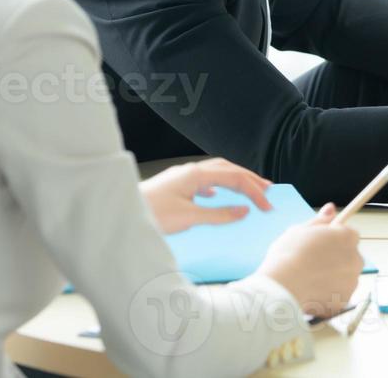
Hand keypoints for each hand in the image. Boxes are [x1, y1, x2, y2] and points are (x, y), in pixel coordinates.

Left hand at [140, 157, 271, 234]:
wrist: (120, 213)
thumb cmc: (151, 215)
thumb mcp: (189, 218)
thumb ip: (218, 214)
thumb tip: (244, 211)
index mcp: (196, 174)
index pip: (234, 178)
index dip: (254, 191)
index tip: (267, 206)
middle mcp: (190, 171)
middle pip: (228, 170)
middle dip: (248, 179)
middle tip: (267, 190)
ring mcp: (181, 177)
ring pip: (216, 174)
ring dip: (234, 181)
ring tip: (248, 190)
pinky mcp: (175, 187)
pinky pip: (203, 182)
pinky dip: (217, 187)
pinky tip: (216, 196)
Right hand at [257, 203, 364, 318]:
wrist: (282, 288)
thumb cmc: (287, 256)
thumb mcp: (299, 230)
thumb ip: (320, 221)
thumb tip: (331, 208)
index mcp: (347, 237)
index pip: (349, 235)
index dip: (334, 239)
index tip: (322, 245)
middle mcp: (355, 259)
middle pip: (350, 257)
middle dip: (336, 259)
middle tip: (313, 264)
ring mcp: (351, 282)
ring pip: (344, 278)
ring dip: (333, 278)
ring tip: (308, 280)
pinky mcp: (344, 302)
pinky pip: (337, 296)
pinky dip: (328, 296)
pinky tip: (311, 294)